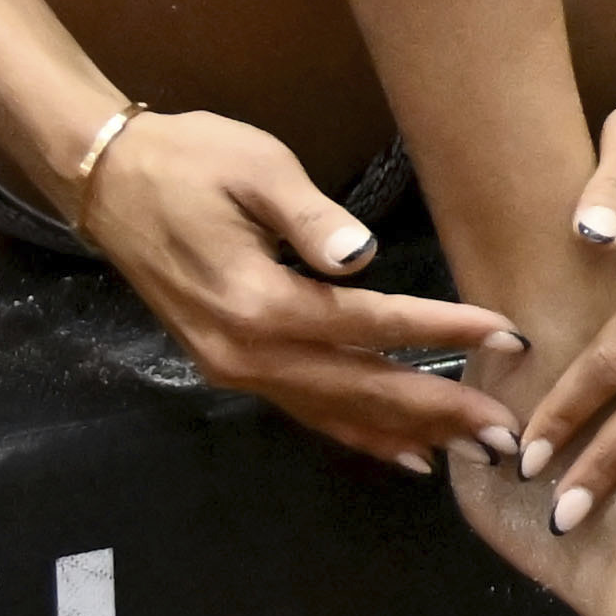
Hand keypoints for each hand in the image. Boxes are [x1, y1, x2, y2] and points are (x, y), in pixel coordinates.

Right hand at [76, 111, 516, 469]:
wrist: (105, 181)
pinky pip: (308, 412)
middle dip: (442, 413)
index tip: (507, 336)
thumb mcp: (254, 166)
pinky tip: (405, 456)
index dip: (443, 332)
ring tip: (476, 454)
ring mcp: (236, 368)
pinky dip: (360, 436)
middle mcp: (249, 351)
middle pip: (363, 389)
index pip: (373, 324)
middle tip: (510, 436)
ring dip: (410, 434)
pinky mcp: (230, 367)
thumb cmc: (188, 159)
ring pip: (338, 414)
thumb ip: (309, 216)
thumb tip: (359, 256)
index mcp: (260, 301)